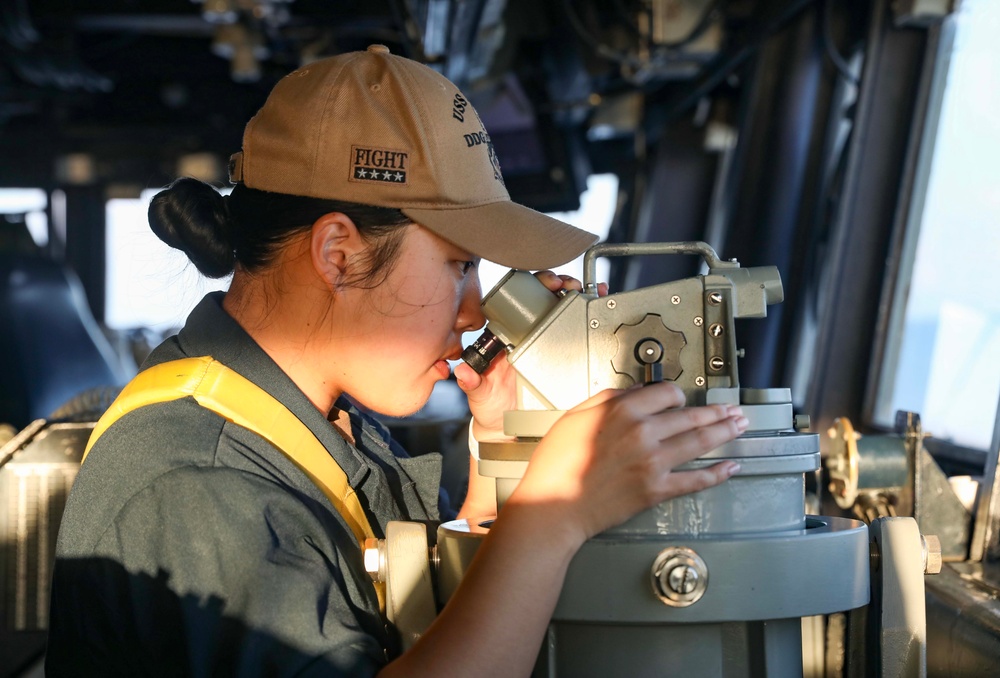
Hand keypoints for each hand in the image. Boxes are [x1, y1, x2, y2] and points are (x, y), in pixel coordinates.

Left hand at [454, 271, 607, 439]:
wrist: (510, 430)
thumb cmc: (492, 406)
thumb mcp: (480, 394)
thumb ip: (472, 382)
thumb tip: (463, 371)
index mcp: (508, 336)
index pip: (520, 302)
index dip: (533, 286)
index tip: (545, 283)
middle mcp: (529, 335)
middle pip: (547, 301)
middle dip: (561, 285)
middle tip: (570, 285)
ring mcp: (549, 344)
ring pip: (565, 312)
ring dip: (580, 296)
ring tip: (591, 290)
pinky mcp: (566, 358)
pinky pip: (579, 333)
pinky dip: (592, 315)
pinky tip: (600, 303)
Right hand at [508, 382, 746, 546]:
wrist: (554, 506)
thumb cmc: (557, 464)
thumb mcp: (574, 416)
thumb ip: (607, 399)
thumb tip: (634, 392)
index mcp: (623, 411)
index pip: (666, 393)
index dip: (677, 395)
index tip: (681, 399)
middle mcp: (643, 433)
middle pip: (691, 416)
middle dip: (716, 412)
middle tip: (731, 410)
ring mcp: (653, 463)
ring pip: (699, 443)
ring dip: (724, 432)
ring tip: (739, 426)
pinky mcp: (657, 490)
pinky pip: (695, 480)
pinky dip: (717, 474)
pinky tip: (730, 467)